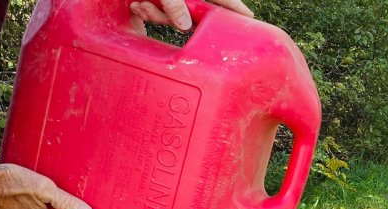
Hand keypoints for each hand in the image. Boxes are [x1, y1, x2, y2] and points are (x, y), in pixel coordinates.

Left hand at [129, 0, 252, 33]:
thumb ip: (174, 2)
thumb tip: (184, 26)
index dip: (235, 9)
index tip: (250, 20)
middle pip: (192, 12)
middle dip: (170, 16)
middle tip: (147, 7)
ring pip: (173, 15)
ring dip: (154, 13)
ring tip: (139, 3)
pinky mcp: (161, 0)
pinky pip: (160, 12)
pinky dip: (147, 10)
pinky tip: (137, 4)